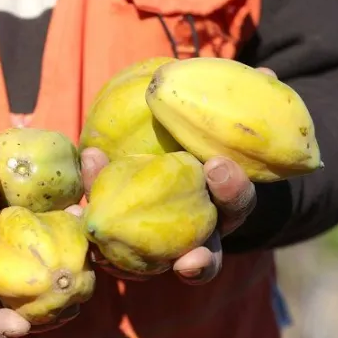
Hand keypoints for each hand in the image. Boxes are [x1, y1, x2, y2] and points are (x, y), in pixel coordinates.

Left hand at [73, 66, 274, 285]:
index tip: (218, 166)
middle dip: (203, 259)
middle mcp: (199, 233)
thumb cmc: (195, 145)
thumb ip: (230, 106)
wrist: (167, 168)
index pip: (236, 202)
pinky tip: (74, 218)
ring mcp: (166, 247)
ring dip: (134, 266)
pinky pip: (114, 250)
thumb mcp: (210, 125)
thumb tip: (264, 70)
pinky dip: (96, 240)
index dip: (232, 189)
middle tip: (190, 258)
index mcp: (222, 202)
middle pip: (208, 255)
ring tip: (113, 260)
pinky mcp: (130, 246)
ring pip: (153, 267)